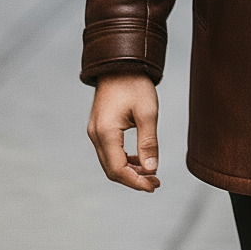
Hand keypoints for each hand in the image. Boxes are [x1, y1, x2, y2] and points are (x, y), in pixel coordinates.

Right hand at [87, 72, 159, 191]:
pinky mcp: (99, 127)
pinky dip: (124, 159)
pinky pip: (109, 151)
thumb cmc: (135, 84)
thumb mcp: (147, 112)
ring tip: (150, 174)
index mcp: (106, 132)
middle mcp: (96, 134)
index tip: (154, 186)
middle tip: (155, 183)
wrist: (120, 64)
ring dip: (129, 171)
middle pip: (111, 169)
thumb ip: (149, 142)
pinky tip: (140, 160)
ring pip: (109, 162)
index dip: (136, 182)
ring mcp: (95, 131)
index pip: (118, 169)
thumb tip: (151, 170)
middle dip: (133, 180)